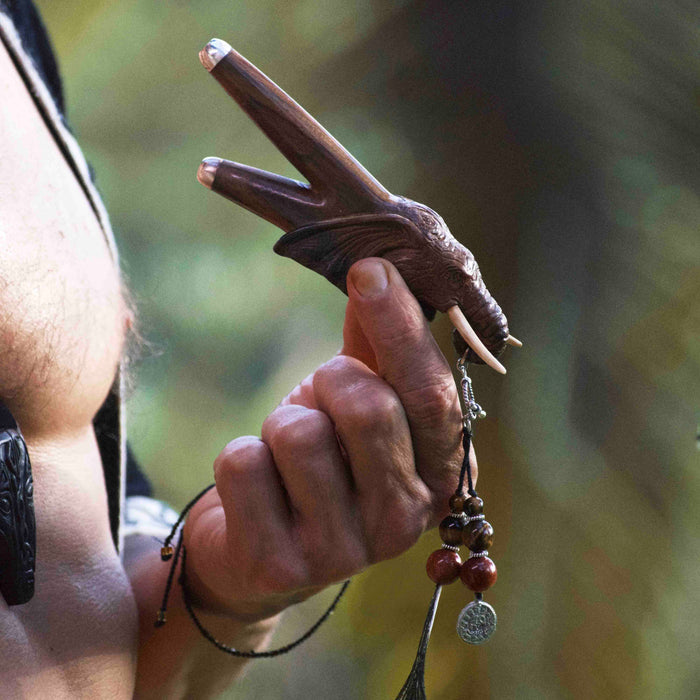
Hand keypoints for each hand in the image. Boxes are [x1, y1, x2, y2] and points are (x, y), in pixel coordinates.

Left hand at [183, 258, 471, 621]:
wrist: (263, 551)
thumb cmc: (323, 465)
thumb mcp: (356, 407)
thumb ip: (376, 348)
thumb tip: (379, 267)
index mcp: (437, 475)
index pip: (433, 395)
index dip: (400, 327)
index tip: (368, 269)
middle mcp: (404, 520)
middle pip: (368, 408)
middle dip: (328, 381)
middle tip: (319, 399)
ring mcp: (344, 552)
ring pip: (300, 434)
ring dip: (280, 424)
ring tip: (286, 453)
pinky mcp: (280, 565)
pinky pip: (244, 464)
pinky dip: (240, 457)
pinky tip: (256, 489)